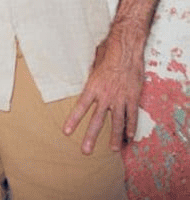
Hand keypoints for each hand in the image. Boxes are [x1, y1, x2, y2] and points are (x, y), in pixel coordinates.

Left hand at [62, 34, 144, 154]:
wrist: (126, 48)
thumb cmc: (108, 52)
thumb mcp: (94, 64)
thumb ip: (91, 77)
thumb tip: (87, 81)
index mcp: (93, 86)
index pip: (81, 107)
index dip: (74, 120)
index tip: (67, 132)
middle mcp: (106, 95)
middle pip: (97, 120)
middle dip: (91, 136)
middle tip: (86, 151)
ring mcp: (120, 98)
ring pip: (117, 122)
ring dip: (114, 137)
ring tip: (113, 149)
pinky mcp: (133, 97)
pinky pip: (132, 115)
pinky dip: (131, 127)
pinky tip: (130, 137)